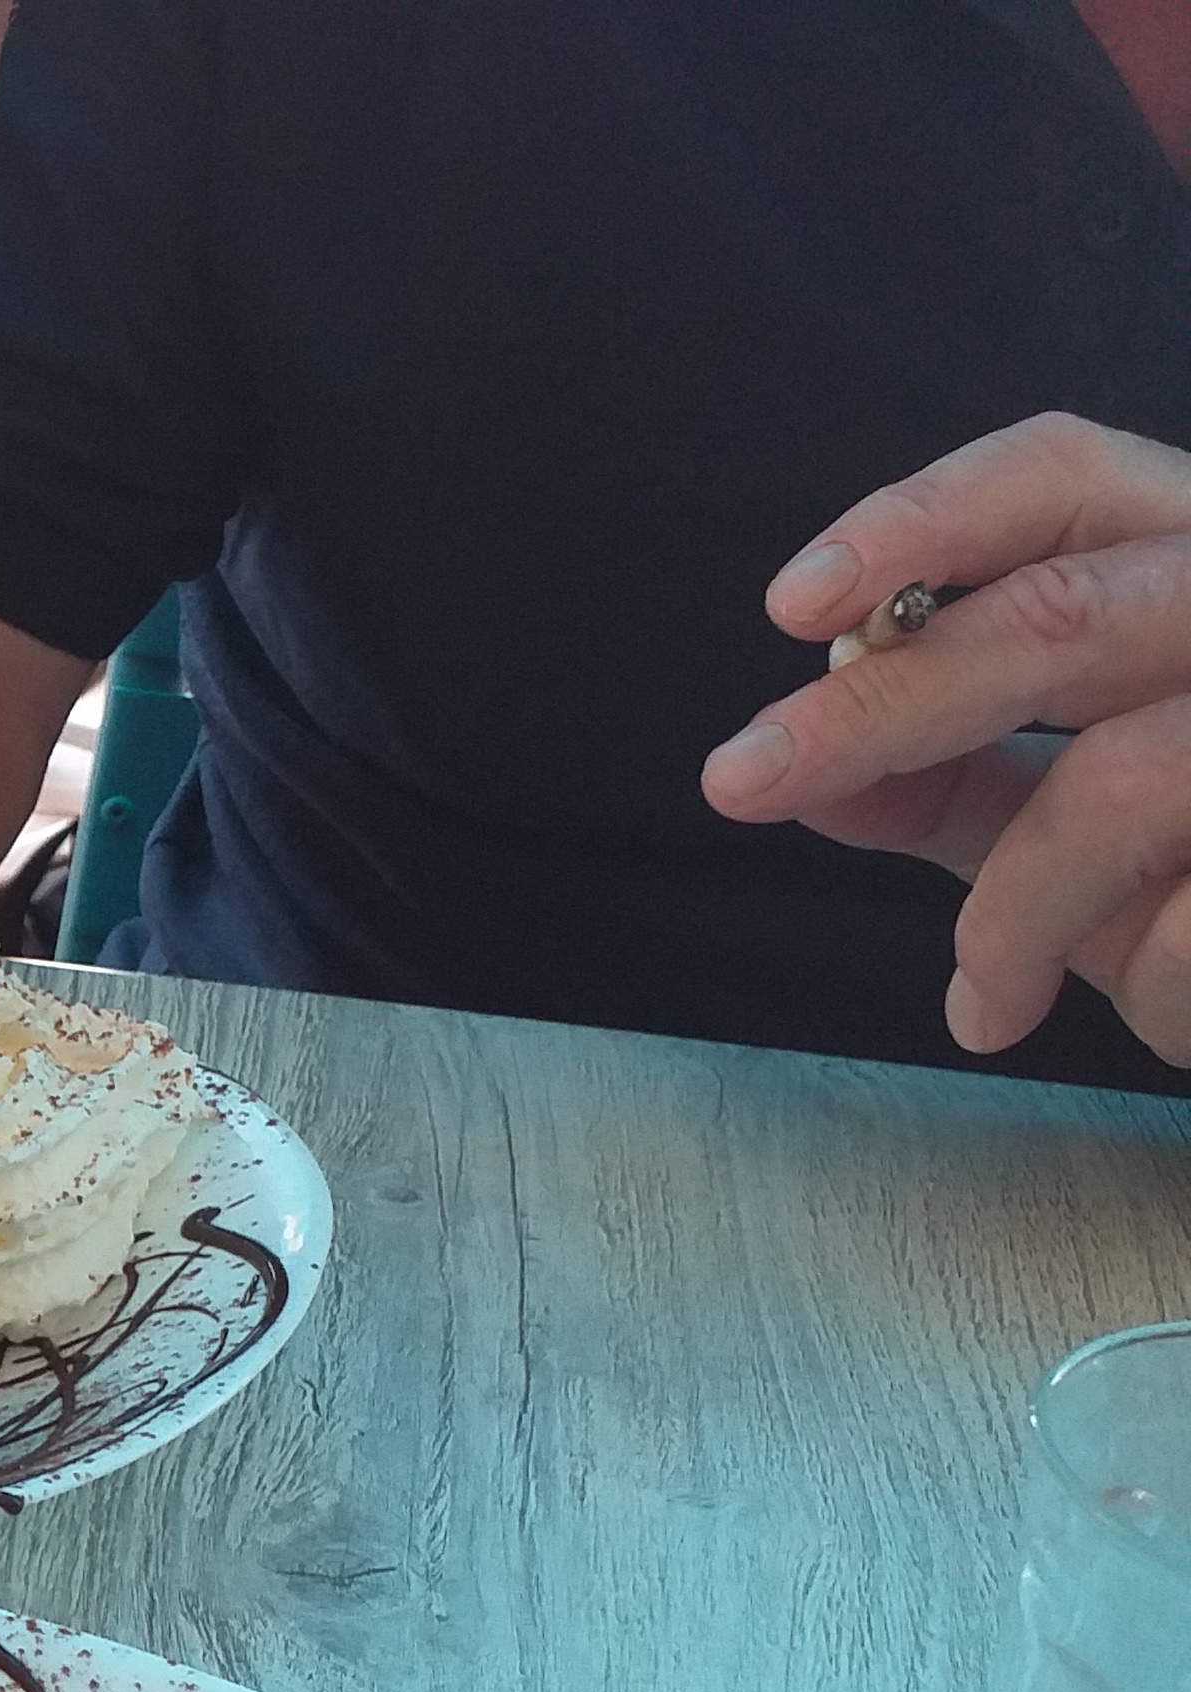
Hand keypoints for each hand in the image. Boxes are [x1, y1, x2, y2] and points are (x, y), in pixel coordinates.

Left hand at [699, 413, 1190, 1065]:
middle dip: (881, 707)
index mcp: (1182, 571)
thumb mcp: (1065, 815)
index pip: (1064, 480)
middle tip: (742, 778)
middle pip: (1060, 612)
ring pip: (1118, 780)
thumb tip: (793, 767)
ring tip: (984, 993)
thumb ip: (946, 778)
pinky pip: (1173, 921)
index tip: (793, 605)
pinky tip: (1024, 1014)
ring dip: (1012, 906)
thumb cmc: (1189, 876)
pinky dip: (1084, 973)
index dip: (921, 520)